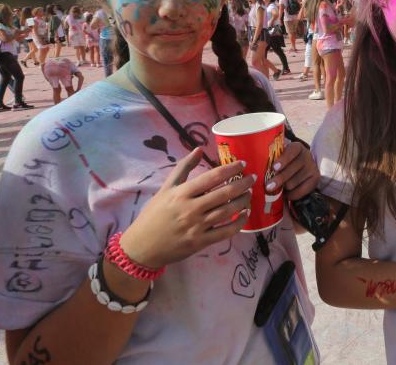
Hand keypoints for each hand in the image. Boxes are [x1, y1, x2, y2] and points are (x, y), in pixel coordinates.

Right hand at [120, 148, 252, 268]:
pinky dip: (238, 223)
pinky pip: (225, 232)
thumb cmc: (154, 214)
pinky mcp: (200, 242)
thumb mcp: (165, 188)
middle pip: (223, 193)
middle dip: (242, 184)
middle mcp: (190, 208)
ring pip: (227, 211)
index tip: (242, 163)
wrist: (142, 246)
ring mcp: (196, 227)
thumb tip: (199, 149)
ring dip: (242, 201)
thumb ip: (183, 168)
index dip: (230, 169)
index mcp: (181, 193)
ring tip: (250, 193)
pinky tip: (245, 215)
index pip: (211, 177)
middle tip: (253, 178)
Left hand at [268, 142, 318, 201]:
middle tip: (268, 187)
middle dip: (279, 179)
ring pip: (293, 182)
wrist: (303, 167)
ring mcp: (312, 167)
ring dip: (284, 188)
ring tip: (279, 189)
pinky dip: (291, 195)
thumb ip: (273, 161)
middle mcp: (306, 156)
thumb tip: (260, 172)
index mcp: (296, 147)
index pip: (291, 151)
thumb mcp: (281, 157)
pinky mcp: (315, 179)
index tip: (274, 168)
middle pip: (291, 169)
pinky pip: (301, 191)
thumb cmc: (286, 162)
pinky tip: (287, 194)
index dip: (283, 160)